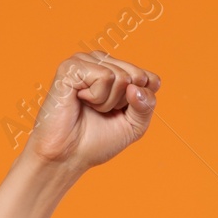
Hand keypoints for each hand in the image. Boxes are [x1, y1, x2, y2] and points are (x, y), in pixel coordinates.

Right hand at [22, 53, 160, 174]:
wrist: (67, 157)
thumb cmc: (96, 141)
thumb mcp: (134, 125)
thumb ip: (147, 104)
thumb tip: (137, 85)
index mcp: (116, 70)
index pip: (150, 79)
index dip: (140, 104)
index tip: (118, 114)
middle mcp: (101, 62)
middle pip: (138, 76)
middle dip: (123, 102)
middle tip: (100, 111)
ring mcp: (85, 61)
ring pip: (121, 76)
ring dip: (108, 102)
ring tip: (88, 107)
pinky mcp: (72, 66)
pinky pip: (105, 77)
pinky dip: (96, 97)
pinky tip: (79, 100)